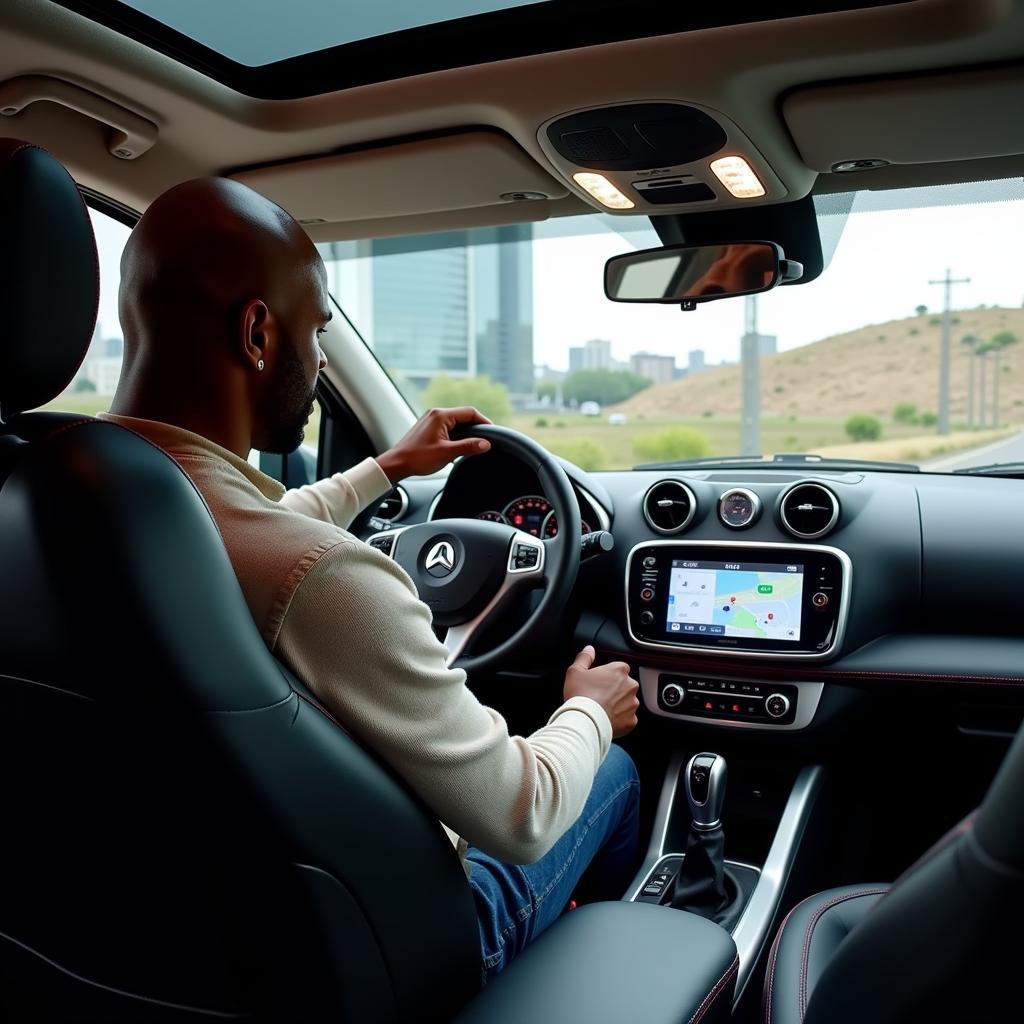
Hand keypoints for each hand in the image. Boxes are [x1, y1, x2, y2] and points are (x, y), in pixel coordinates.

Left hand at [375, 407, 491, 482]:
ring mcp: (431, 420)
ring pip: (456, 422)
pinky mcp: (428, 428)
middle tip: (484, 441)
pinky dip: (456, 435)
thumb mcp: (447, 453)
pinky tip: (458, 447)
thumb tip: (486, 443)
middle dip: (475, 428)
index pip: (470, 412)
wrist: (397, 463)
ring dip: (465, 433)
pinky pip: (448, 427)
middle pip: (463, 416)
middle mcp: (436, 414)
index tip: (492, 433)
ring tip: (472, 446)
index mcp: (441, 415)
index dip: (484, 422)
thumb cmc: (418, 458)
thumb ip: (468, 446)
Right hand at [563, 645, 639, 738]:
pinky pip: (627, 718)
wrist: (585, 721)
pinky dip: (619, 719)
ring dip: (618, 704)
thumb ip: (584, 657)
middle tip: (599, 696)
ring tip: (602, 709)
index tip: (599, 682)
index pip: (619, 668)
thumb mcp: (575, 671)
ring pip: (627, 702)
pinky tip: (607, 720)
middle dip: (615, 690)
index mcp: (619, 670)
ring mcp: (632, 703)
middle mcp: (630, 685)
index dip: (608, 675)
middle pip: (625, 685)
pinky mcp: (632, 720)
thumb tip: (589, 649)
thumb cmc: (580, 695)